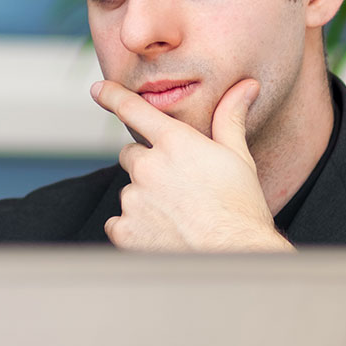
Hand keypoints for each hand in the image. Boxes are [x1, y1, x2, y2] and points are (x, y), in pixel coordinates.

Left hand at [94, 78, 292, 252]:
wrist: (235, 258)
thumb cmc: (241, 209)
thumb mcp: (238, 158)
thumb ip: (230, 118)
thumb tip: (245, 87)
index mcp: (175, 143)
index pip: (134, 110)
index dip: (114, 97)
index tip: (99, 90)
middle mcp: (148, 166)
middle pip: (131, 155)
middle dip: (148, 166)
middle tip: (178, 187)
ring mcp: (133, 199)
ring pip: (129, 191)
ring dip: (144, 200)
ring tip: (178, 216)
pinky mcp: (124, 229)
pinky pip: (119, 222)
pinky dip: (134, 228)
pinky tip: (162, 234)